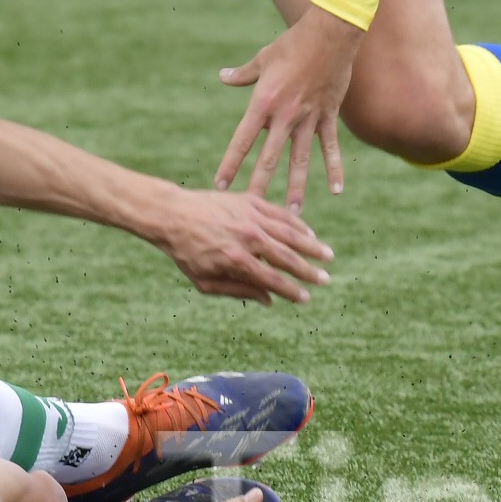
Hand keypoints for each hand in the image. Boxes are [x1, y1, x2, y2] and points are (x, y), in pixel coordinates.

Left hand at [147, 183, 333, 304]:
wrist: (173, 214)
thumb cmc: (186, 252)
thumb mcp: (205, 281)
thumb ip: (238, 291)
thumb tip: (268, 300)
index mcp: (236, 260)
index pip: (272, 280)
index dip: (292, 291)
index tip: (306, 299)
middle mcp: (248, 238)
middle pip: (287, 257)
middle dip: (309, 270)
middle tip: (326, 280)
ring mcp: (251, 217)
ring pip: (289, 233)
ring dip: (311, 245)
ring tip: (327, 255)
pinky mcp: (250, 201)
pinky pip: (280, 214)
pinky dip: (296, 224)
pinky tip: (308, 233)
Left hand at [216, 6, 363, 206]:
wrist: (328, 34)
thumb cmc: (292, 44)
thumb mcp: (263, 59)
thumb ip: (243, 74)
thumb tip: (223, 77)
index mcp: (263, 103)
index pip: (242, 141)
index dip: (231, 164)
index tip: (221, 185)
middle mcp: (284, 116)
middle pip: (269, 158)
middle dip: (260, 186)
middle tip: (252, 211)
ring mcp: (308, 118)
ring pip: (300, 160)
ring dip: (297, 187)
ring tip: (294, 212)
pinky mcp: (328, 116)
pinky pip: (330, 148)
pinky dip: (334, 169)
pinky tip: (337, 190)